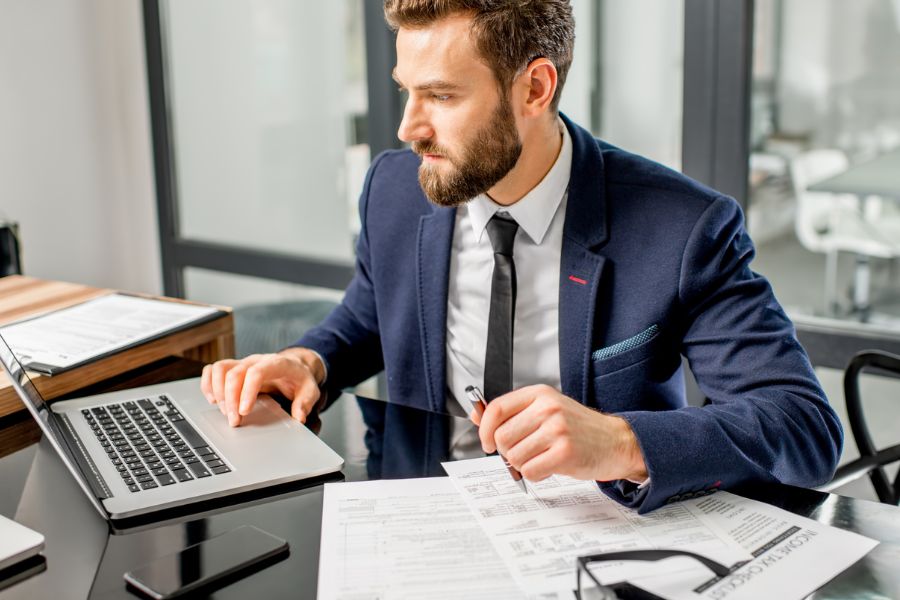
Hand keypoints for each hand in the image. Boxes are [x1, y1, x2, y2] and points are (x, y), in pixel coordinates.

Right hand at [200, 348, 324, 426]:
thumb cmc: (300, 378)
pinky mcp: (234, 368)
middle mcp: (256, 360)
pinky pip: (213, 370)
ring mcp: (243, 363)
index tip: (244, 412)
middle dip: (231, 400)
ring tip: (225, 412)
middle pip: (234, 373)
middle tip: (235, 421)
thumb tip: (299, 417)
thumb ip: (306, 403)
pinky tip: (213, 400)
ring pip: (220, 369)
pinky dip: (208, 384)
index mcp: (276, 363)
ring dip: (217, 392)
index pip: (256, 372)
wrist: (294, 366)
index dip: (247, 391)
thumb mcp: (310, 389)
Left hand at [472, 384, 646, 482]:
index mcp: (539, 394)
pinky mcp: (565, 453)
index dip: (484, 429)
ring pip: (514, 457)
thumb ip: (511, 413)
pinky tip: (549, 466)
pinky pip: (531, 471)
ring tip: (542, 457)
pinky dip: (535, 474)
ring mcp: (557, 430)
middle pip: (502, 437)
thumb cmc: (578, 428)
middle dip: (508, 451)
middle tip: (526, 451)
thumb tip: (476, 415)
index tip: (487, 442)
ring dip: (524, 464)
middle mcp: (547, 408)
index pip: (496, 409)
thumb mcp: (545, 410)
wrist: (615, 441)